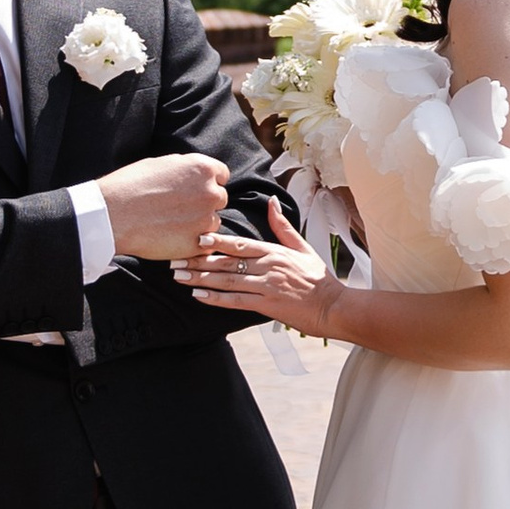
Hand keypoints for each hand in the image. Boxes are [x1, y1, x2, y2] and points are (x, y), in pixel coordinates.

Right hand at [101, 152, 230, 259]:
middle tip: (179, 209)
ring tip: (171, 224)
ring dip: (199, 224)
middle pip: (219, 199)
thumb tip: (194, 173)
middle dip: (203, 203)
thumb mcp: (160, 164)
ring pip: (212, 222)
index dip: (207, 182)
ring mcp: (205, 219)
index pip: (221, 175)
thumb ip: (184, 168)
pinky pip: (205, 244)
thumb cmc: (130, 186)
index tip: (194, 190)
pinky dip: (192, 242)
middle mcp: (210, 192)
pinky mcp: (198, 243)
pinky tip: (172, 237)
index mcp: (202, 168)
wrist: (113, 215)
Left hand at [176, 215, 341, 333]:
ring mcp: (266, 287)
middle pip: (227, 262)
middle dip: (199, 261)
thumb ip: (283, 227)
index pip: (240, 244)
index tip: (195, 238)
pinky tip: (199, 295)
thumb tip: (272, 202)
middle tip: (175, 260)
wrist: (334, 307)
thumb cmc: (319, 278)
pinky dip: (216, 298)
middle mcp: (268, 267)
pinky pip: (236, 301)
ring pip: (227, 281)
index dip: (216, 242)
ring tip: (180, 276)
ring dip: (201, 279)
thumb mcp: (302, 247)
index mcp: (274, 252)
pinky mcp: (267, 305)